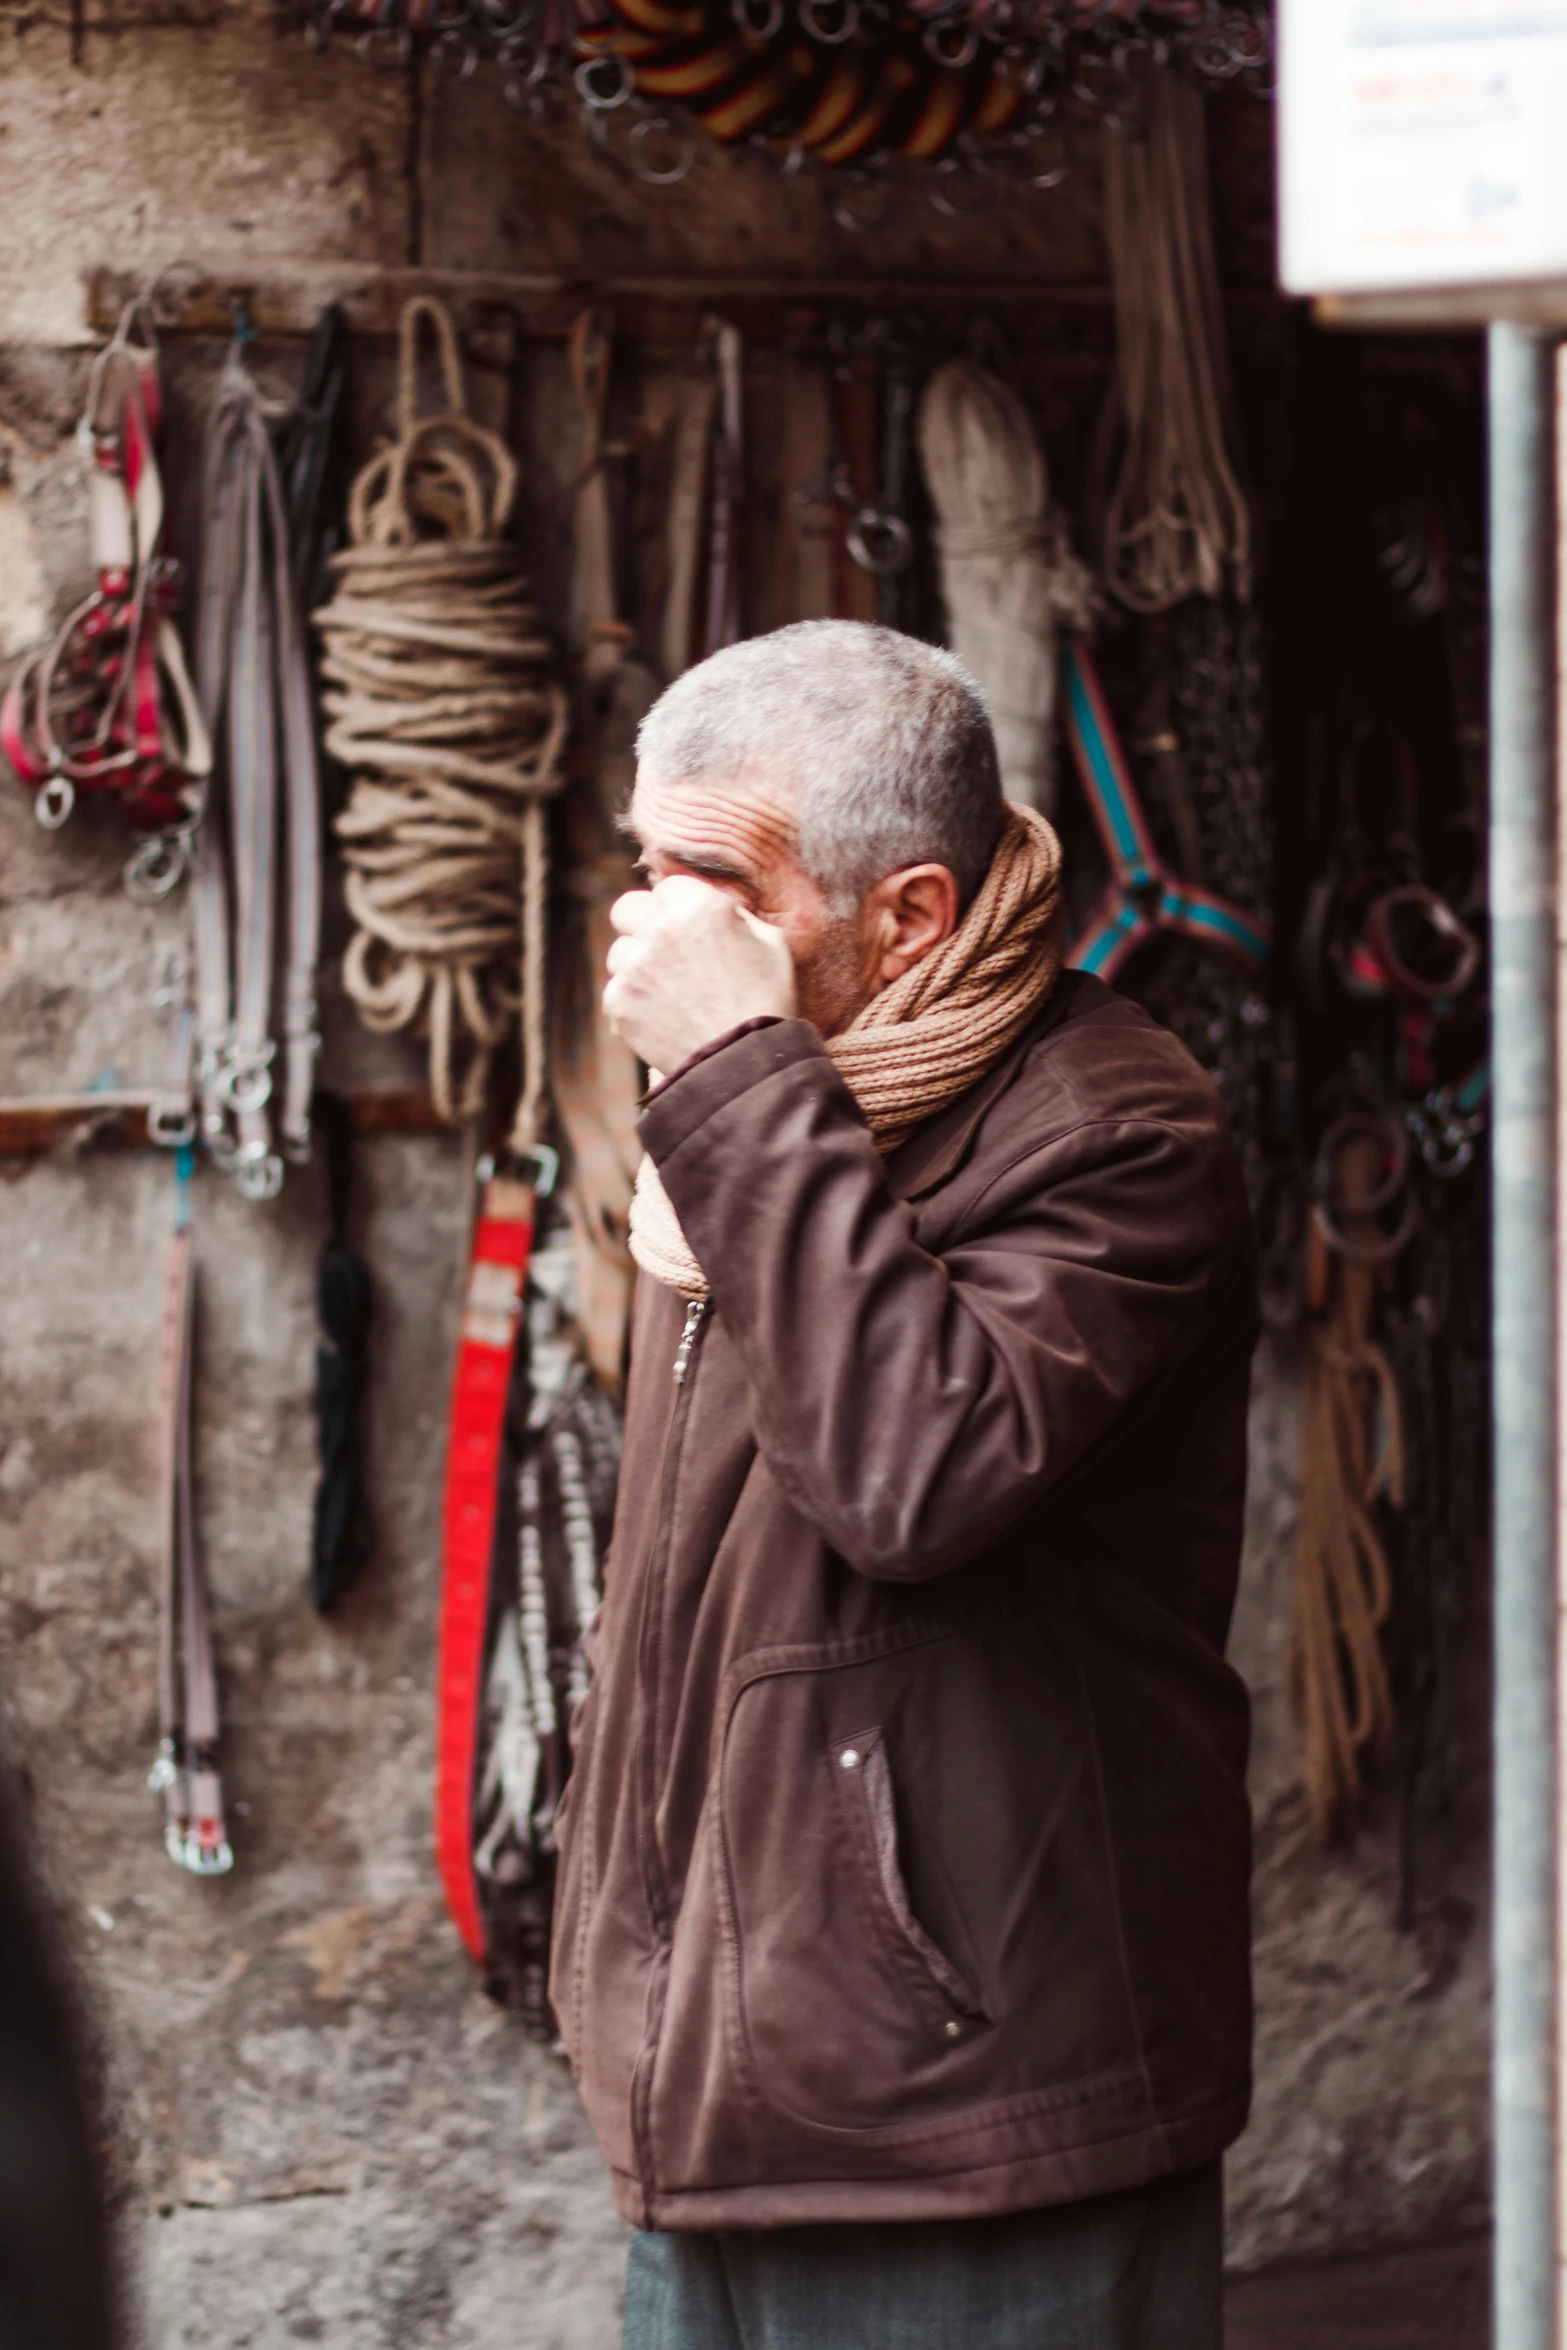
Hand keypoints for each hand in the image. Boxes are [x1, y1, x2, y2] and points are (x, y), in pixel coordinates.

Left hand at [603, 877, 796, 1074]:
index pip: (668, 888)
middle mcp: (661, 928)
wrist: (745, 1064)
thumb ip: (734, 915)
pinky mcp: (619, 1000)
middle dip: (642, 925)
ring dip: (637, 968)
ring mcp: (635, 966)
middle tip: (663, 952)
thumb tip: (712, 907)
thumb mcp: (771, 943)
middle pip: (627, 909)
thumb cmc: (767, 1002)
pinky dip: (634, 1005)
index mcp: (700, 906)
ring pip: (619, 953)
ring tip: (671, 996)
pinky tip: (663, 1019)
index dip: (680, 909)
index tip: (689, 932)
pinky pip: (616, 992)